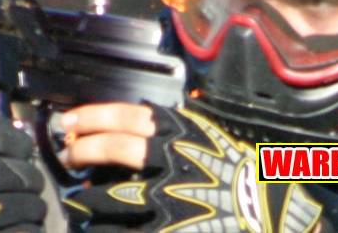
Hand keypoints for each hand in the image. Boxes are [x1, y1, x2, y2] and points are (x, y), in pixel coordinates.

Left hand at [58, 103, 324, 231]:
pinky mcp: (171, 226)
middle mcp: (175, 158)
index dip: (94, 115)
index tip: (70, 120)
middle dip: (85, 148)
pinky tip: (94, 224)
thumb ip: (177, 126)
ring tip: (76, 194)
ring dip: (89, 193)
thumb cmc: (240, 170)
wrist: (270, 208)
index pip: (129, 115)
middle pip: (118, 147)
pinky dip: (107, 226)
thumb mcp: (210, 135)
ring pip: (116, 192)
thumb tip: (142, 119)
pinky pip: (129, 227)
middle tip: (67, 152)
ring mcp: (172, 195)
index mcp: (184, 131)